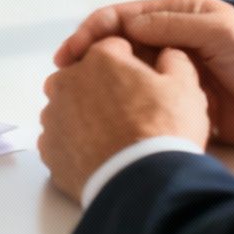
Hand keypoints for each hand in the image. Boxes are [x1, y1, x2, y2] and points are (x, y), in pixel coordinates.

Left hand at [39, 38, 209, 201]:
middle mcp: (67, 81)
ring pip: (66, 107)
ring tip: (113, 138)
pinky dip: (74, 144)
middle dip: (101, 88)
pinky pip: (59, 139)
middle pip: (83, 76)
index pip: (112, 49)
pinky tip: (97, 156)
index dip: (131, 65)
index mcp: (100, 59)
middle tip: (128, 114)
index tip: (142, 85)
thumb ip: (173, 60)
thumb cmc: (165, 132)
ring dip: (84, 116)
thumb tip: (167, 54)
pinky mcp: (48, 149)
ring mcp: (54, 116)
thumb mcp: (185, 87)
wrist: (145, 185)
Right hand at [56, 0, 233, 150]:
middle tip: (65, 80)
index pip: (124, 18)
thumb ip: (174, 26)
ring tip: (78, 100)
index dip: (93, 32)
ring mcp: (176, 74)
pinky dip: (125, 107)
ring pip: (128, 76)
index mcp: (180, 16)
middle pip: (118, 47)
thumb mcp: (221, 32)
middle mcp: (173, 42)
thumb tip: (129, 27)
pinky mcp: (182, 103)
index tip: (73, 53)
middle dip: (89, 60)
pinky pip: (146, 102)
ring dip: (102, 84)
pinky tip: (109, 117)